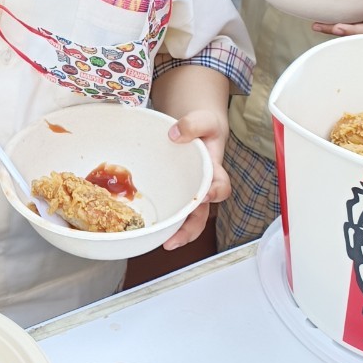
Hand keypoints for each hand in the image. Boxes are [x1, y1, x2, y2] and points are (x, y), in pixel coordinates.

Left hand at [161, 108, 229, 248]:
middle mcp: (199, 187)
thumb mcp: (203, 119)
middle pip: (200, 215)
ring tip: (160, 243)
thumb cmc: (201, 127)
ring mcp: (183, 193)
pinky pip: (165, 208)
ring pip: (182, 218)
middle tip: (173, 241)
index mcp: (213, 170)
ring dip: (172, 232)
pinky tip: (141, 225)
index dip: (214, 193)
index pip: (220, 186)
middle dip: (189, 230)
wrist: (192, 128)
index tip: (204, 195)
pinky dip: (157, 218)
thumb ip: (194, 124)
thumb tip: (176, 134)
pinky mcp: (169, 193)